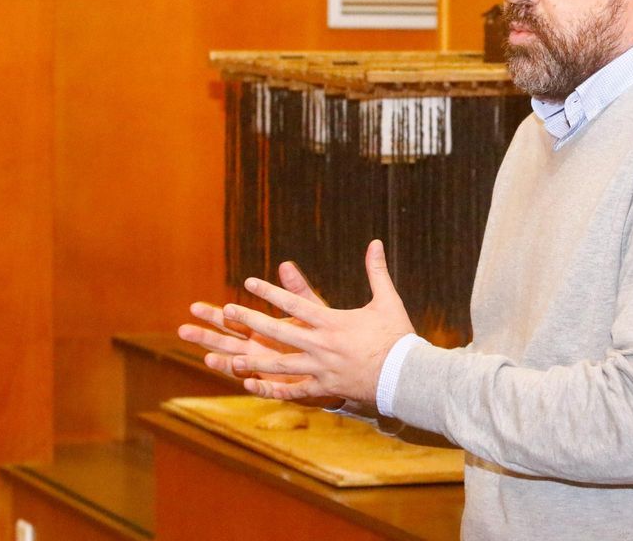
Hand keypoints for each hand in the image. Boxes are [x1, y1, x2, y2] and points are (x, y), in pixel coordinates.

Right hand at [178, 259, 342, 408]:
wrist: (338, 362)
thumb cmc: (319, 334)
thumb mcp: (308, 309)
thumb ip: (297, 290)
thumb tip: (285, 264)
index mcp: (261, 330)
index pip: (233, 321)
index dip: (214, 315)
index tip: (194, 308)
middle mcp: (258, 350)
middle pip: (227, 343)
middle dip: (206, 337)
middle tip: (183, 330)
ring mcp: (266, 369)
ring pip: (239, 366)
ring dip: (223, 363)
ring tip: (207, 358)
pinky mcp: (281, 385)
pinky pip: (267, 388)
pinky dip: (257, 386)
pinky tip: (246, 383)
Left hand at [221, 239, 414, 404]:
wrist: (405, 375)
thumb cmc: (397, 335)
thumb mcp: (387, 300)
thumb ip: (376, 271)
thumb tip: (376, 242)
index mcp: (333, 321)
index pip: (294, 303)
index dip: (270, 292)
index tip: (249, 282)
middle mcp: (322, 344)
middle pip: (279, 331)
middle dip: (251, 320)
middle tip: (227, 311)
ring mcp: (322, 368)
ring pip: (281, 365)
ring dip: (254, 362)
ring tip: (231, 358)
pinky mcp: (327, 387)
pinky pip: (297, 390)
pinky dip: (276, 390)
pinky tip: (257, 389)